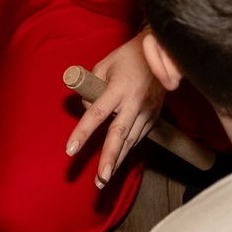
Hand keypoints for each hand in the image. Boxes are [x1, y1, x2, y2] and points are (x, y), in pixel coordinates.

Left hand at [67, 32, 167, 188]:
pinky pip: (138, 136)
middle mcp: (134, 102)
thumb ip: (92, 87)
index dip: (83, 132)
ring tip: (103, 180)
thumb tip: (86, 108)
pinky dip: (127, 148)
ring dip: (117, 161)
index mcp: (119, 88)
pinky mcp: (155, 116)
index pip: (97, 113)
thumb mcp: (104, 65)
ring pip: (131, 141)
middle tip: (100, 180)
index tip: (70, 150)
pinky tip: (118, 161)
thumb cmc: (127, 56)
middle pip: (119, 135)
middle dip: (109, 160)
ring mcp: (147, 111)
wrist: (160, 51)